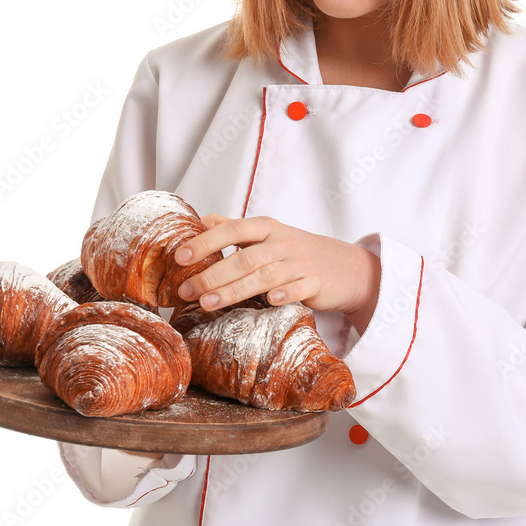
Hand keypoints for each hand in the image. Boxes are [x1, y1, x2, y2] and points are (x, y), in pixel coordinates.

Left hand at [174, 215, 380, 333]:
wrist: (345, 267)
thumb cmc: (297, 251)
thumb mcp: (268, 234)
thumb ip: (234, 228)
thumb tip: (199, 221)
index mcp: (267, 228)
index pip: (233, 229)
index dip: (207, 241)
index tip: (181, 255)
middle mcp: (283, 242)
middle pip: (245, 258)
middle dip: (213, 275)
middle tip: (186, 290)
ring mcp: (301, 263)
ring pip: (265, 276)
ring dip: (235, 290)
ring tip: (208, 304)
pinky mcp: (316, 283)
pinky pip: (300, 288)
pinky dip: (285, 294)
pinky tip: (269, 302)